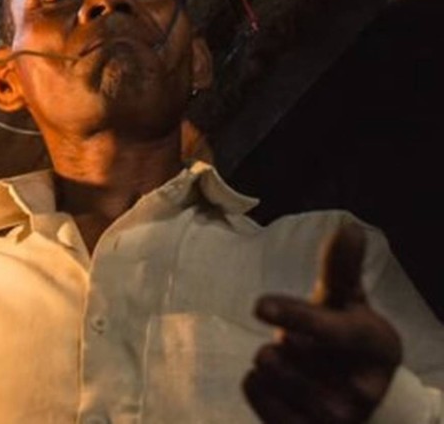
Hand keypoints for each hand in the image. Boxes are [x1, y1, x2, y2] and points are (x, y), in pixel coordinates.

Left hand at [243, 224, 401, 422]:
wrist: (363, 404)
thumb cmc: (347, 340)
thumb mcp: (348, 304)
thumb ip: (342, 268)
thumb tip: (349, 227)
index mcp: (377, 347)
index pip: (329, 331)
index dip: (294, 316)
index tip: (259, 305)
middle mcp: (360, 391)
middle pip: (282, 350)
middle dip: (282, 339)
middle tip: (305, 346)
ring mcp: (334, 419)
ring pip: (265, 371)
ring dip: (269, 360)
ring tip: (296, 365)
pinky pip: (254, 393)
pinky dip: (256, 383)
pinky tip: (279, 384)